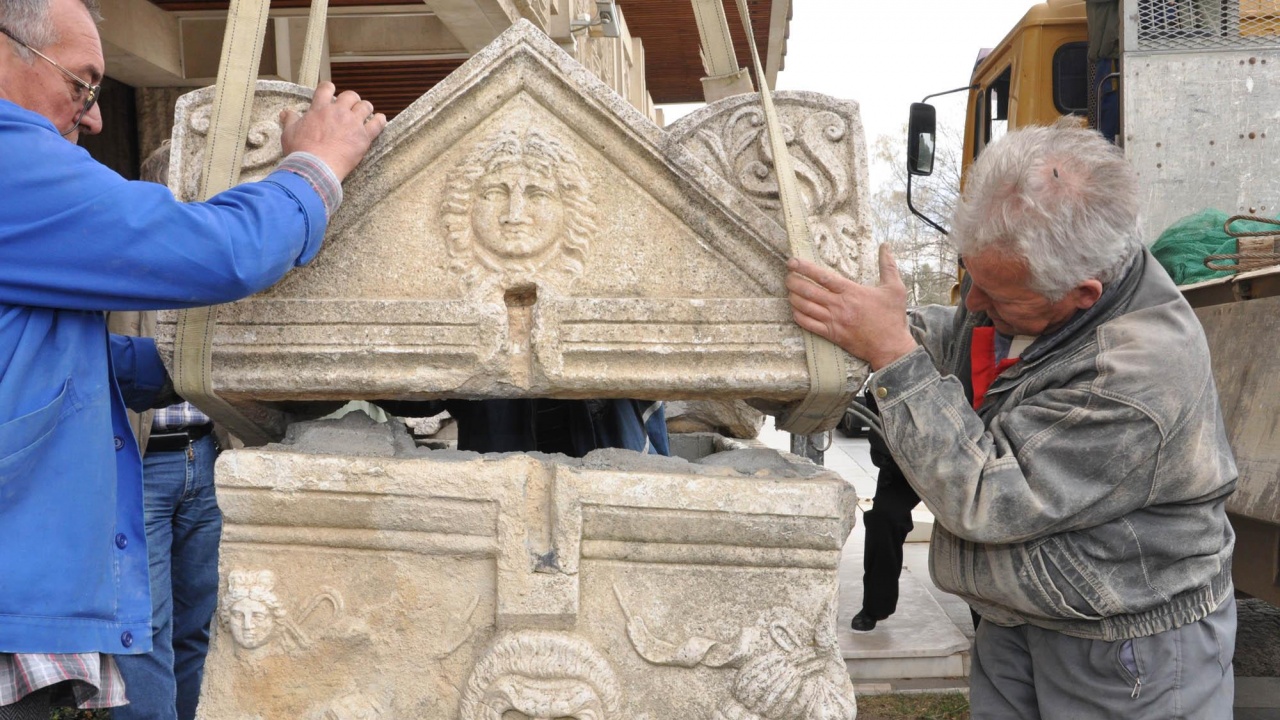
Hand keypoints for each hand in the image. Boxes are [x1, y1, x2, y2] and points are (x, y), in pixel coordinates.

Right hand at [279, 82, 386, 180]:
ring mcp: (352, 123)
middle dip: (351, 99)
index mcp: (320, 108)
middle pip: (350, 96)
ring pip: (365, 106)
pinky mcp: (364, 137)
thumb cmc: (300, 151)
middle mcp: (338, 112)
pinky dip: (380, 120)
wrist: (315, 167)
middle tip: (350, 108)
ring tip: (365, 113)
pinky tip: (380, 120)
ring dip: (365, 108)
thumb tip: (286, 112)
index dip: (330, 88)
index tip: (331, 92)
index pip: (326, 88)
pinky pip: (378, 124)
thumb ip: (290, 120)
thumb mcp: (289, 133)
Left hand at [786, 243, 917, 369]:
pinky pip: (808, 325)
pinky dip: (798, 316)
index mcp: (851, 292)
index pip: (823, 276)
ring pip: (805, 307)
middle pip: (809, 291)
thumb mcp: (895, 288)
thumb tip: (885, 246)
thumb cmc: (893, 317)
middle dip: (793, 282)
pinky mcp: (832, 335)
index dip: (805, 268)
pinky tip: (794, 310)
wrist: (891, 347)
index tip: (792, 262)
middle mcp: (839, 305)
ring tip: (789, 290)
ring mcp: (834, 321)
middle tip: (787, 276)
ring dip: (793, 297)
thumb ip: (888, 266)